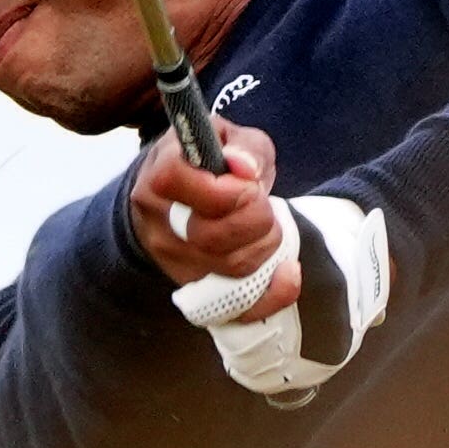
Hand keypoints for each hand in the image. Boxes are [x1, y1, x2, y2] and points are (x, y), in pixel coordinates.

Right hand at [130, 119, 292, 308]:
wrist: (177, 198)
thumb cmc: (208, 165)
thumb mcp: (228, 139)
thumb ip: (244, 147)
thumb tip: (245, 168)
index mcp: (159, 178)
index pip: (181, 185)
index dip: (227, 189)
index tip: (247, 184)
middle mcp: (159, 226)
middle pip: (212, 237)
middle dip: (257, 220)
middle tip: (263, 204)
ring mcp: (174, 264)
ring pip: (231, 271)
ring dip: (267, 247)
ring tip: (267, 227)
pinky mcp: (195, 290)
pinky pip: (237, 308)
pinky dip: (272, 294)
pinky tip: (288, 273)